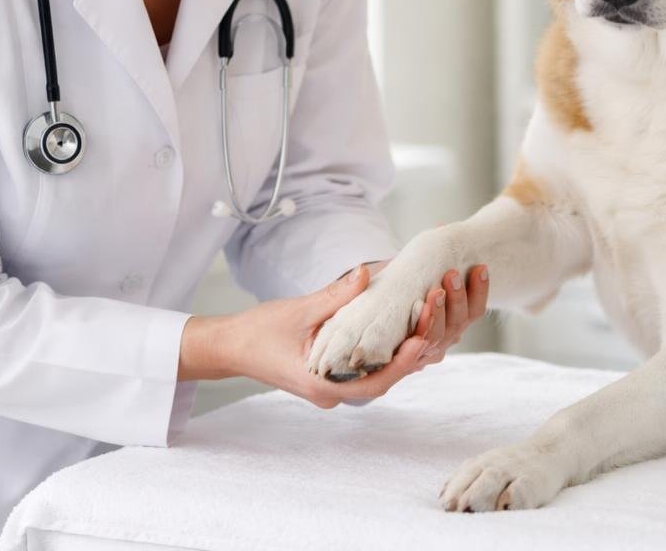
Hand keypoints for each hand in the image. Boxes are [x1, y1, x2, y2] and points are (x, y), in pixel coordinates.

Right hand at [211, 263, 485, 406]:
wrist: (230, 348)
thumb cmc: (259, 332)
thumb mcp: (298, 310)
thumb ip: (335, 295)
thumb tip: (368, 273)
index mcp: (324, 386)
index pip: (376, 380)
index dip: (403, 361)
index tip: (423, 338)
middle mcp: (334, 393)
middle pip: (385, 377)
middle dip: (411, 349)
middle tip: (435, 316)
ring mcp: (334, 387)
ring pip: (380, 373)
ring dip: (403, 348)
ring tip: (428, 318)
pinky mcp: (334, 376)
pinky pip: (369, 366)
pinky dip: (387, 348)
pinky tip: (405, 326)